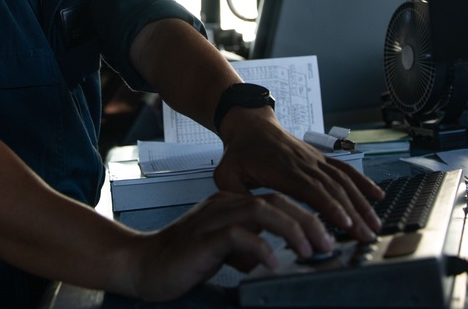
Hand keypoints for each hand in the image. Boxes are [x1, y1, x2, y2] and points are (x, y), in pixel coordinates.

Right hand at [127, 191, 331, 301]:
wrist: (141, 266)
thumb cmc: (179, 260)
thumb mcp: (221, 251)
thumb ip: (244, 248)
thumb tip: (268, 256)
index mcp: (230, 205)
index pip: (276, 201)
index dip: (304, 216)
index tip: (325, 235)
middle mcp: (224, 206)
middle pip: (275, 201)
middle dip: (308, 220)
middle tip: (327, 242)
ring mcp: (213, 220)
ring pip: (261, 211)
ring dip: (291, 229)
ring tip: (308, 250)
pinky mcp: (203, 239)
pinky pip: (238, 236)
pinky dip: (260, 247)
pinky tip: (272, 262)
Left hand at [214, 109, 383, 241]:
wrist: (249, 124)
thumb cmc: (239, 152)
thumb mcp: (226, 175)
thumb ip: (234, 197)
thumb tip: (245, 219)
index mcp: (281, 168)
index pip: (310, 189)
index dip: (330, 206)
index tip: (345, 223)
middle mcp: (303, 163)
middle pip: (333, 189)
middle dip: (353, 213)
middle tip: (366, 236)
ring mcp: (314, 159)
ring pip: (344, 180)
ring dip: (361, 202)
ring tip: (375, 224)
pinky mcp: (320, 158)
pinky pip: (345, 169)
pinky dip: (363, 182)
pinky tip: (377, 196)